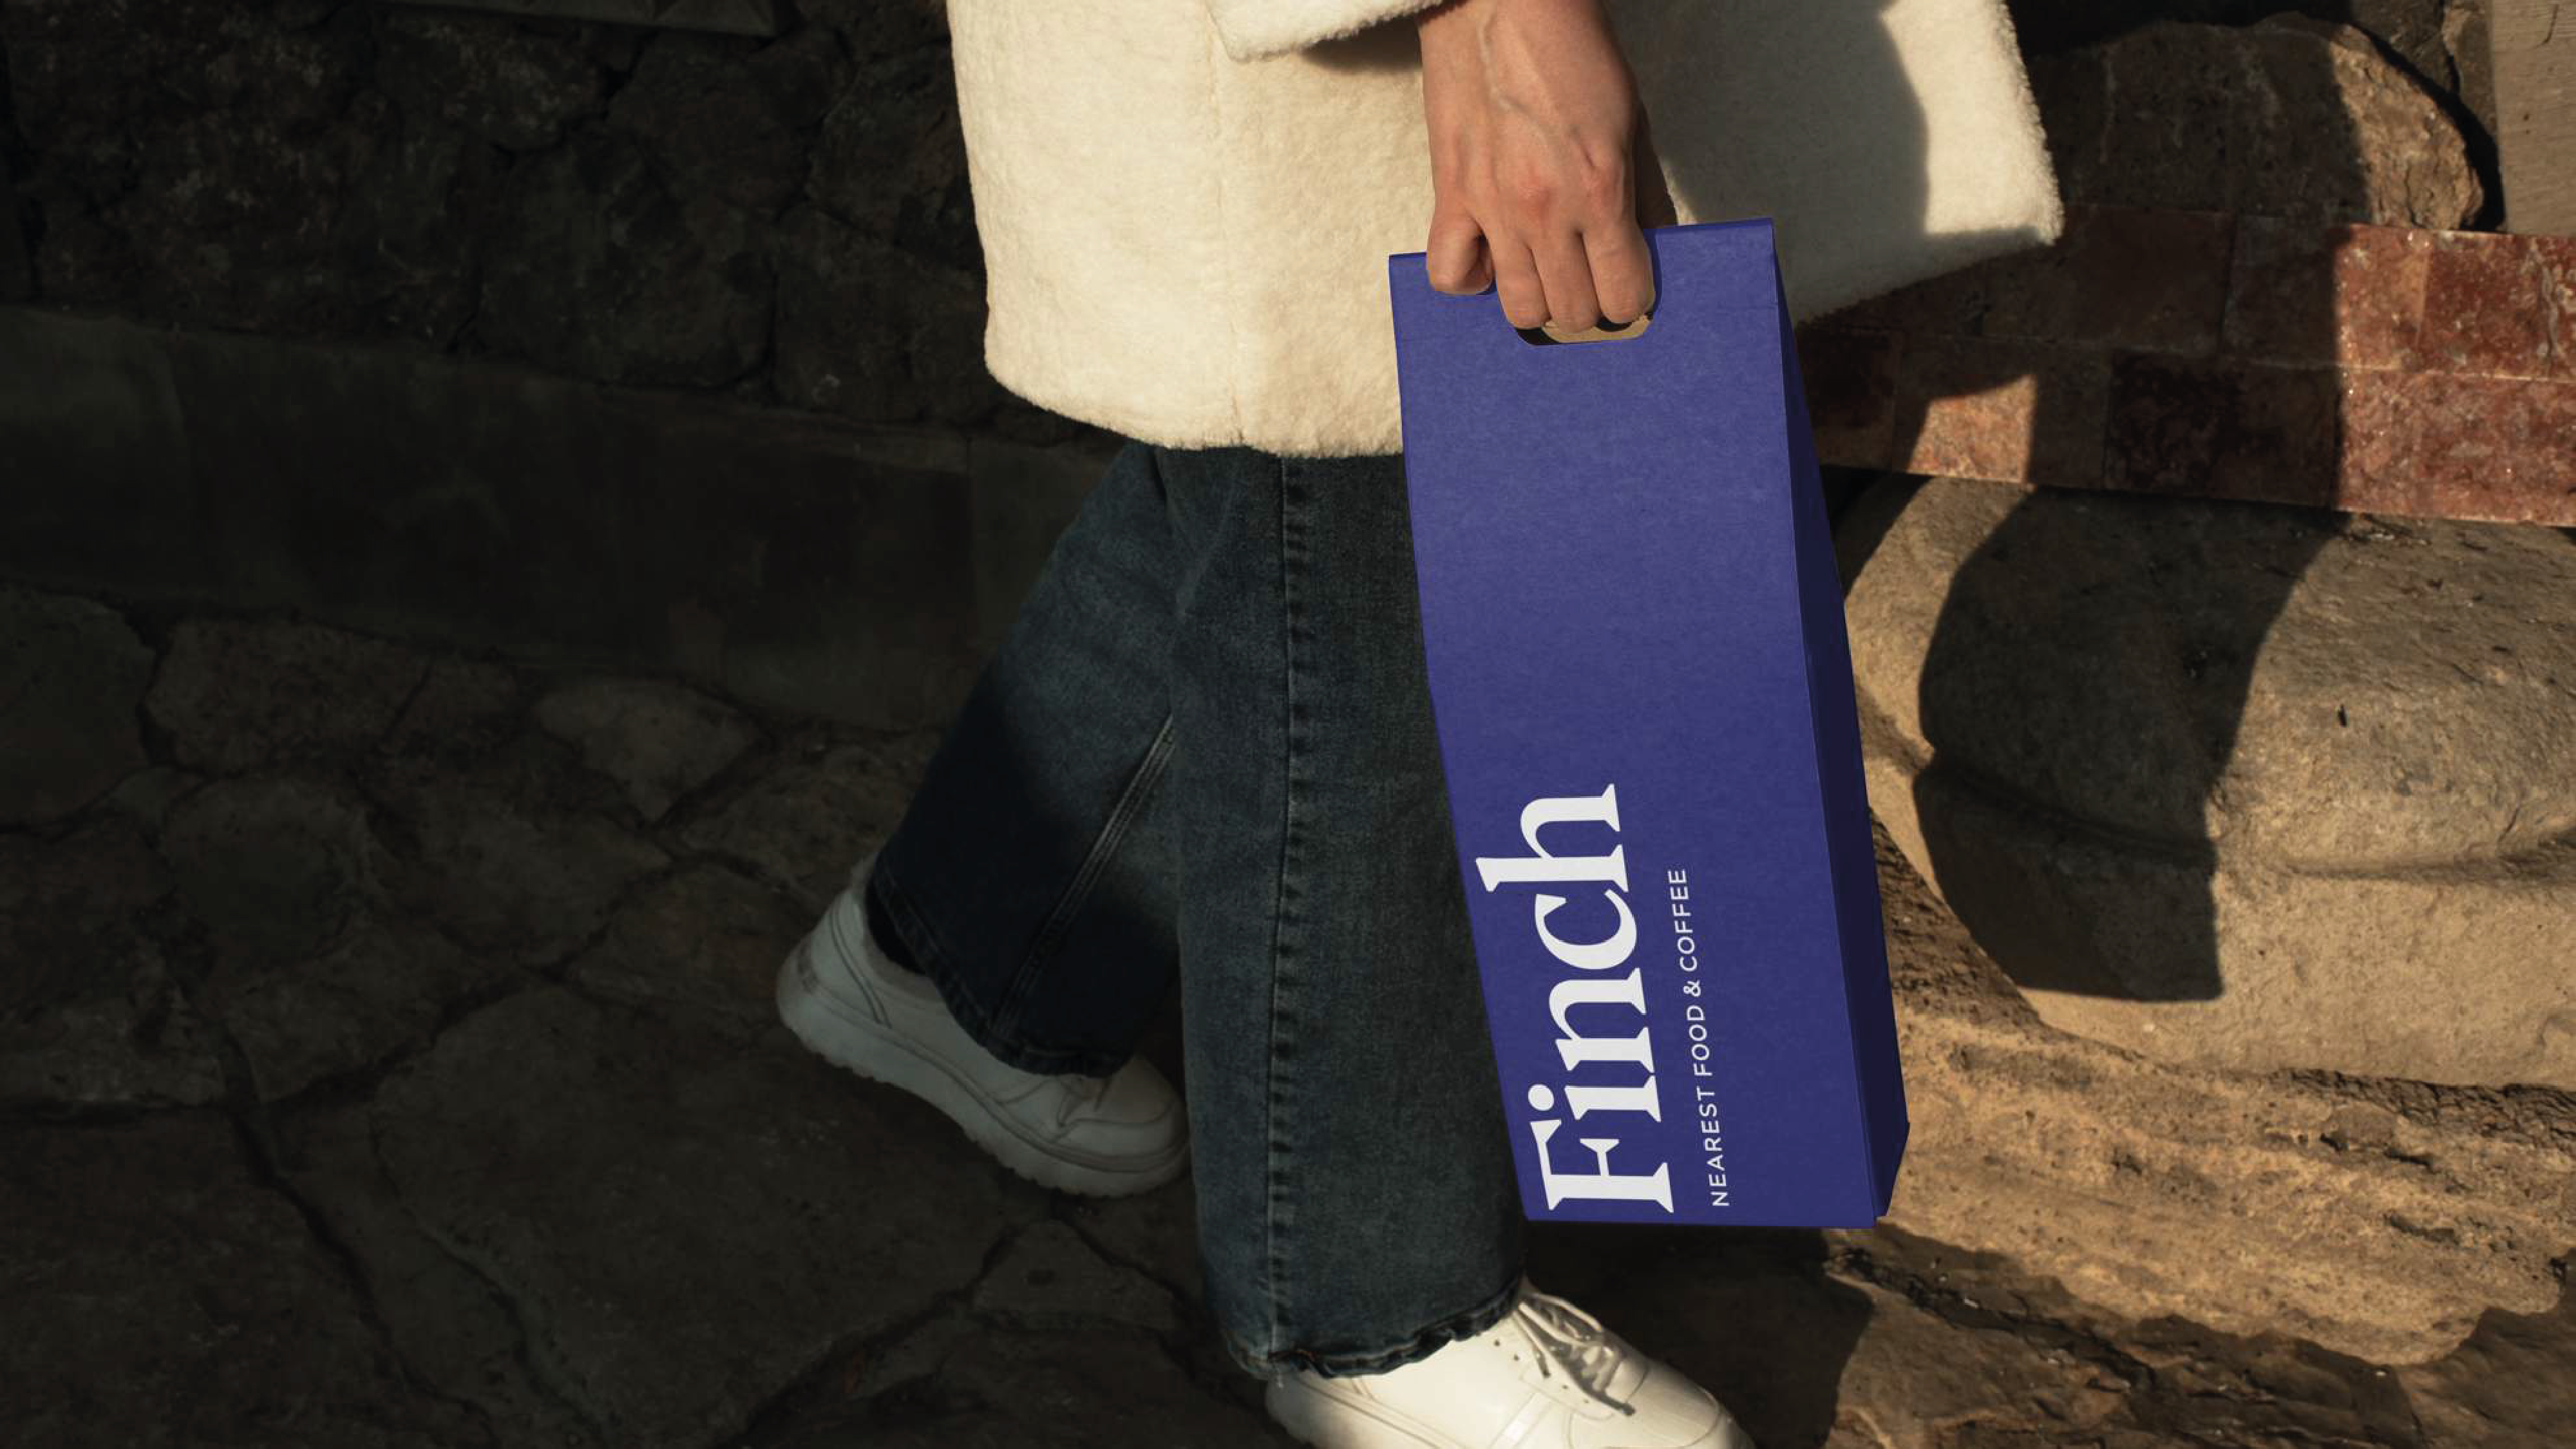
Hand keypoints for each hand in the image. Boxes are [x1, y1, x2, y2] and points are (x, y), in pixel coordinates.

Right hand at [1414, 0, 1674, 330]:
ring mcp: (1492, 210)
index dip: (1633, 298)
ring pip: (1519, 309)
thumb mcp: (1634, 120)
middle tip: (1590, 274)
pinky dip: (1472, 279)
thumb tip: (1654, 249)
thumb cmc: (1573, 54)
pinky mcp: (1451, 196)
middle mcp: (1544, 211)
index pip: (1624, 296)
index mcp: (1600, 191)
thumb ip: (1645, 194)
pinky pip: (1449, 277)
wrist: (1502, 6)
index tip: (1630, 283)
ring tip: (1546, 268)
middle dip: (1590, 303)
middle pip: (1573, 312)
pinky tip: (1490, 256)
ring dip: (1539, 298)